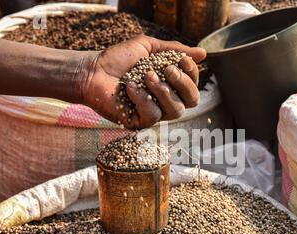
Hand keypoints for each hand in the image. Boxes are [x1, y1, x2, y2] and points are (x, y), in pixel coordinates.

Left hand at [78, 35, 206, 128]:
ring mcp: (154, 113)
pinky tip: (130, 87)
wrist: (92, 70)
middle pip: (191, 101)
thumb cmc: (119, 59)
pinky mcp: (139, 122)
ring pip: (175, 110)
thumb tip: (204, 53)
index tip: (181, 59)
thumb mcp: (149, 48)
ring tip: (147, 75)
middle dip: (183, 83)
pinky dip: (142, 99)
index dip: (192, 74)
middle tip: (168, 69)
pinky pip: (153, 115)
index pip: (193, 86)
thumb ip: (175, 50)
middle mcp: (166, 101)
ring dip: (163, 90)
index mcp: (171, 85)